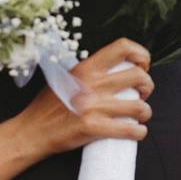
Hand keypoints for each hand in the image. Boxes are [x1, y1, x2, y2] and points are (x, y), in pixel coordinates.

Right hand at [16, 38, 152, 158]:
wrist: (33, 131)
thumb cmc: (48, 106)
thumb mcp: (67, 78)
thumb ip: (89, 72)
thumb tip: (114, 70)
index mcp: (86, 68)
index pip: (123, 47)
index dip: (141, 55)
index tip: (142, 66)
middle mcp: (92, 84)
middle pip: (139, 76)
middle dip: (147, 86)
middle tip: (141, 94)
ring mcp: (94, 107)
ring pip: (140, 106)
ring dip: (145, 112)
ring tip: (139, 116)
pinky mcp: (94, 128)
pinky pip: (130, 130)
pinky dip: (139, 132)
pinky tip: (137, 131)